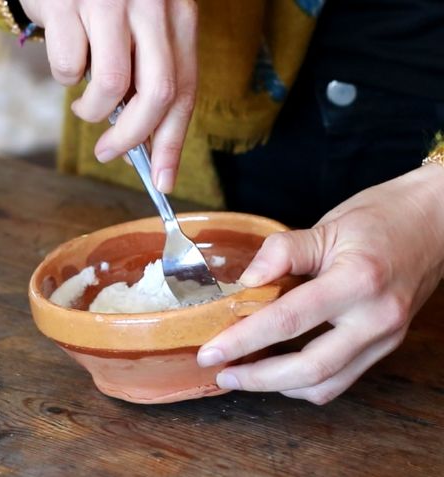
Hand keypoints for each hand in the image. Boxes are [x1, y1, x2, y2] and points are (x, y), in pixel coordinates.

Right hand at [18, 0, 197, 192]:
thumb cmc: (102, 8)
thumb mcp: (138, 33)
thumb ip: (146, 80)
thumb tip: (145, 148)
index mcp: (178, 15)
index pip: (186, 89)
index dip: (174, 141)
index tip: (163, 179)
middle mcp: (151, 5)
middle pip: (158, 92)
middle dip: (132, 137)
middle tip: (109, 153)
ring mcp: (110, 1)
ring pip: (111, 85)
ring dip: (93, 110)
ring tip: (84, 105)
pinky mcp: (68, 3)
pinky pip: (68, 67)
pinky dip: (64, 77)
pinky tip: (67, 61)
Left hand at [196, 165, 443, 403]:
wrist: (436, 221)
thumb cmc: (381, 217)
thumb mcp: (328, 225)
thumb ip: (284, 251)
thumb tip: (245, 281)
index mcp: (357, 282)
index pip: (288, 320)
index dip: (243, 339)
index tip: (209, 352)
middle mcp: (376, 318)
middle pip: (308, 368)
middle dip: (257, 378)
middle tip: (220, 372)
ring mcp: (385, 337)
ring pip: (326, 383)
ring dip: (278, 386)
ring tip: (242, 375)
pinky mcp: (386, 345)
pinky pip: (343, 379)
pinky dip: (306, 383)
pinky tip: (279, 371)